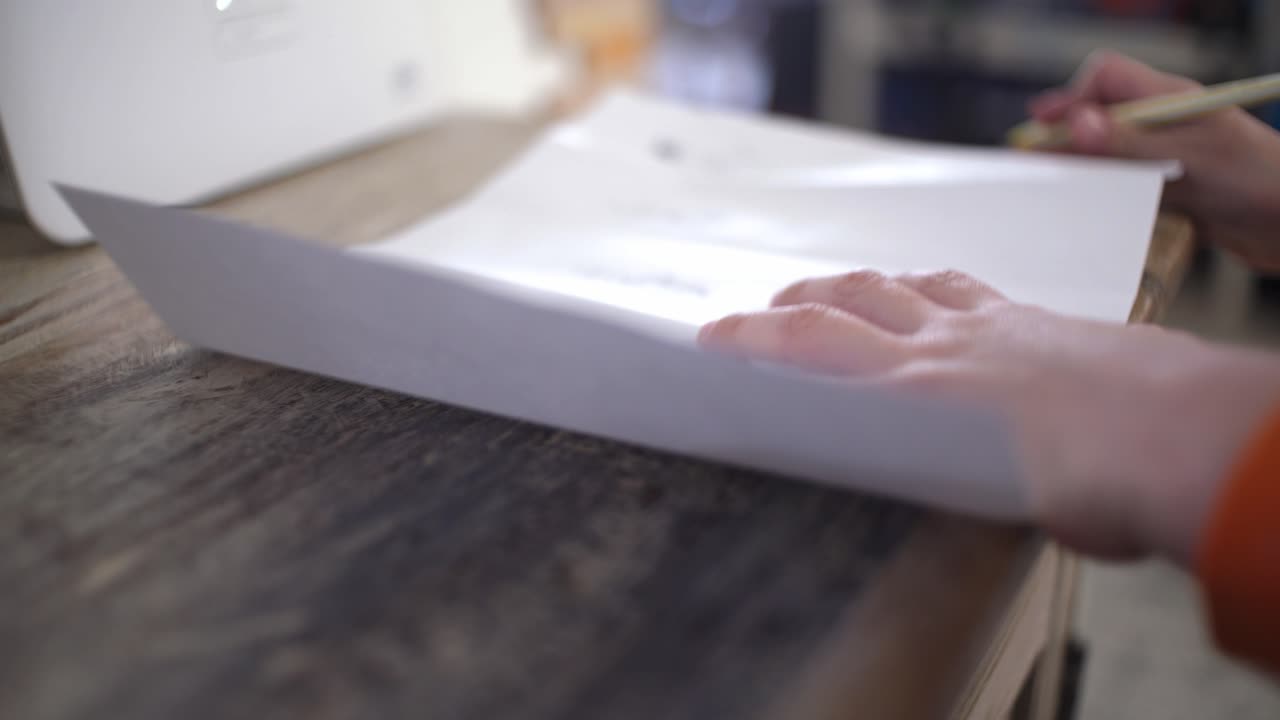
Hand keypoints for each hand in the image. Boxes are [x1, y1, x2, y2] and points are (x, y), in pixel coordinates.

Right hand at [698, 270, 1279, 565]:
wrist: (1181, 431)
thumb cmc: (1093, 481)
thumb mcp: (985, 499)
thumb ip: (936, 473)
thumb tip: (923, 474)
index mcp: (914, 390)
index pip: (810, 347)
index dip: (751, 339)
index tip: (710, 339)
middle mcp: (939, 345)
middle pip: (842, 304)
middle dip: (787, 305)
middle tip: (756, 314)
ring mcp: (985, 323)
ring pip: (895, 285)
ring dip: (847, 285)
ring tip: (822, 291)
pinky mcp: (1028, 317)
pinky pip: (957, 287)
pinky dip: (922, 286)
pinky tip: (920, 292)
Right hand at [1029, 51, 1279, 269]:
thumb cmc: (1255, 180)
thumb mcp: (1187, 158)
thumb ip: (1128, 142)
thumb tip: (1075, 123)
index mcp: (1168, 99)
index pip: (1104, 79)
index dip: (1070, 101)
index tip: (1043, 135)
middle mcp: (1162, 123)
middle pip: (1097, 117)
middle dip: (1064, 141)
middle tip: (1033, 169)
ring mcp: (1164, 156)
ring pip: (1105, 155)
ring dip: (1081, 172)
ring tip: (1055, 194)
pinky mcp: (1168, 191)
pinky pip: (1121, 187)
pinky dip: (1101, 198)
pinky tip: (1090, 215)